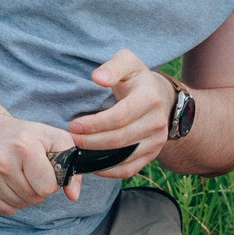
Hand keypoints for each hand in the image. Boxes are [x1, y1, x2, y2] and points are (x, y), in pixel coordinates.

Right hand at [0, 112, 76, 214]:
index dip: (50, 180)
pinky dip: (9, 201)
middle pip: (34, 197)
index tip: (44, 170)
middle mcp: (2, 162)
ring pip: (20, 204)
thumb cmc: (19, 134)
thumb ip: (70, 162)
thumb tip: (73, 195)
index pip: (47, 187)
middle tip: (29, 171)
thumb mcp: (51, 137)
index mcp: (24, 147)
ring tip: (17, 175)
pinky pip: (4, 209)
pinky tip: (5, 182)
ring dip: (23, 194)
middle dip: (37, 188)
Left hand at [68, 50, 174, 176]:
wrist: (161, 98)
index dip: (94, 124)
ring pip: (124, 157)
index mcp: (150, 98)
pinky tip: (91, 165)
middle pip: (120, 139)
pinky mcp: (153, 155)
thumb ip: (112, 67)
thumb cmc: (136, 79)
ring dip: (97, 157)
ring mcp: (157, 141)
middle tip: (71, 139)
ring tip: (78, 151)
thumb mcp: (127, 63)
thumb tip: (98, 78)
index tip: (74, 125)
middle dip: (91, 142)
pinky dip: (108, 171)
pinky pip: (129, 169)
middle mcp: (157, 122)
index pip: (120, 117)